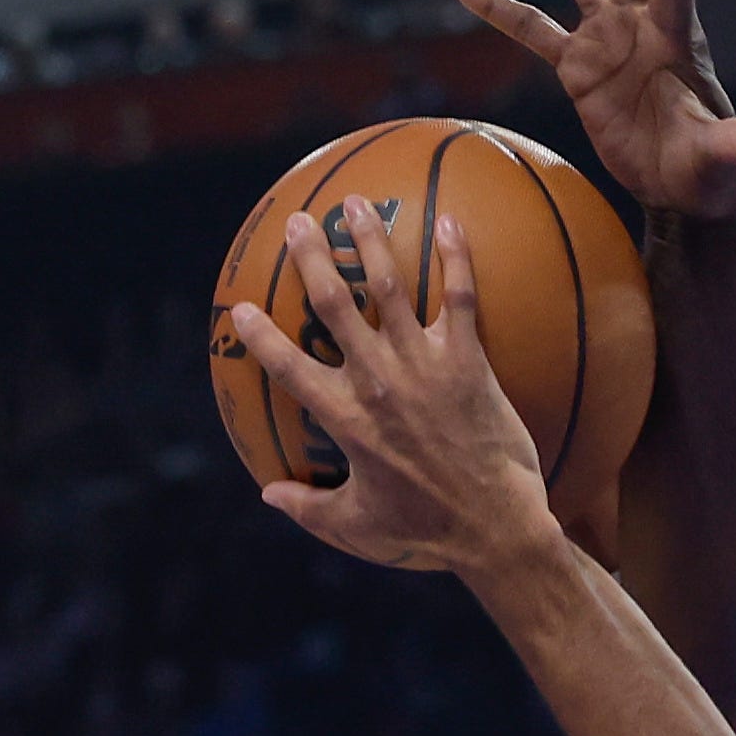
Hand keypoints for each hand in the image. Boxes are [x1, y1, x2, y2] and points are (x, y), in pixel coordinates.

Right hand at [218, 198, 559, 575]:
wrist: (496, 529)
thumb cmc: (426, 533)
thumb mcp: (356, 528)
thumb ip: (308, 508)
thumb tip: (269, 494)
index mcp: (345, 419)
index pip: (288, 368)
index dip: (260, 336)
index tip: (239, 308)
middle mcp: (378, 381)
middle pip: (333, 305)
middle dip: (312, 258)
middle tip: (298, 222)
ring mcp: (424, 366)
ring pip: (389, 288)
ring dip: (371, 240)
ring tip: (357, 202)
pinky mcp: (469, 362)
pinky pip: (462, 297)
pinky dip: (456, 258)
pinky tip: (451, 223)